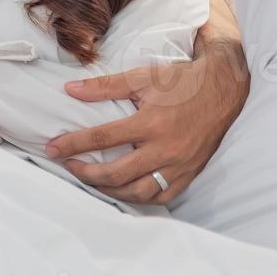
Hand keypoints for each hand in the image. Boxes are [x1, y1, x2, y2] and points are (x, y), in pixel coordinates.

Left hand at [45, 44, 247, 204]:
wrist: (223, 88)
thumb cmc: (181, 81)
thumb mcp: (141, 77)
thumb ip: (104, 86)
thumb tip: (70, 89)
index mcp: (151, 124)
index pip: (102, 139)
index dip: (73, 145)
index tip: (52, 148)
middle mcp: (165, 150)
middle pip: (117, 174)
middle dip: (86, 173)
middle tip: (67, 165)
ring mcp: (179, 166)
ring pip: (138, 192)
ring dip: (109, 191)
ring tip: (90, 180)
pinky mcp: (189, 174)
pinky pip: (161, 197)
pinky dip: (139, 198)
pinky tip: (123, 190)